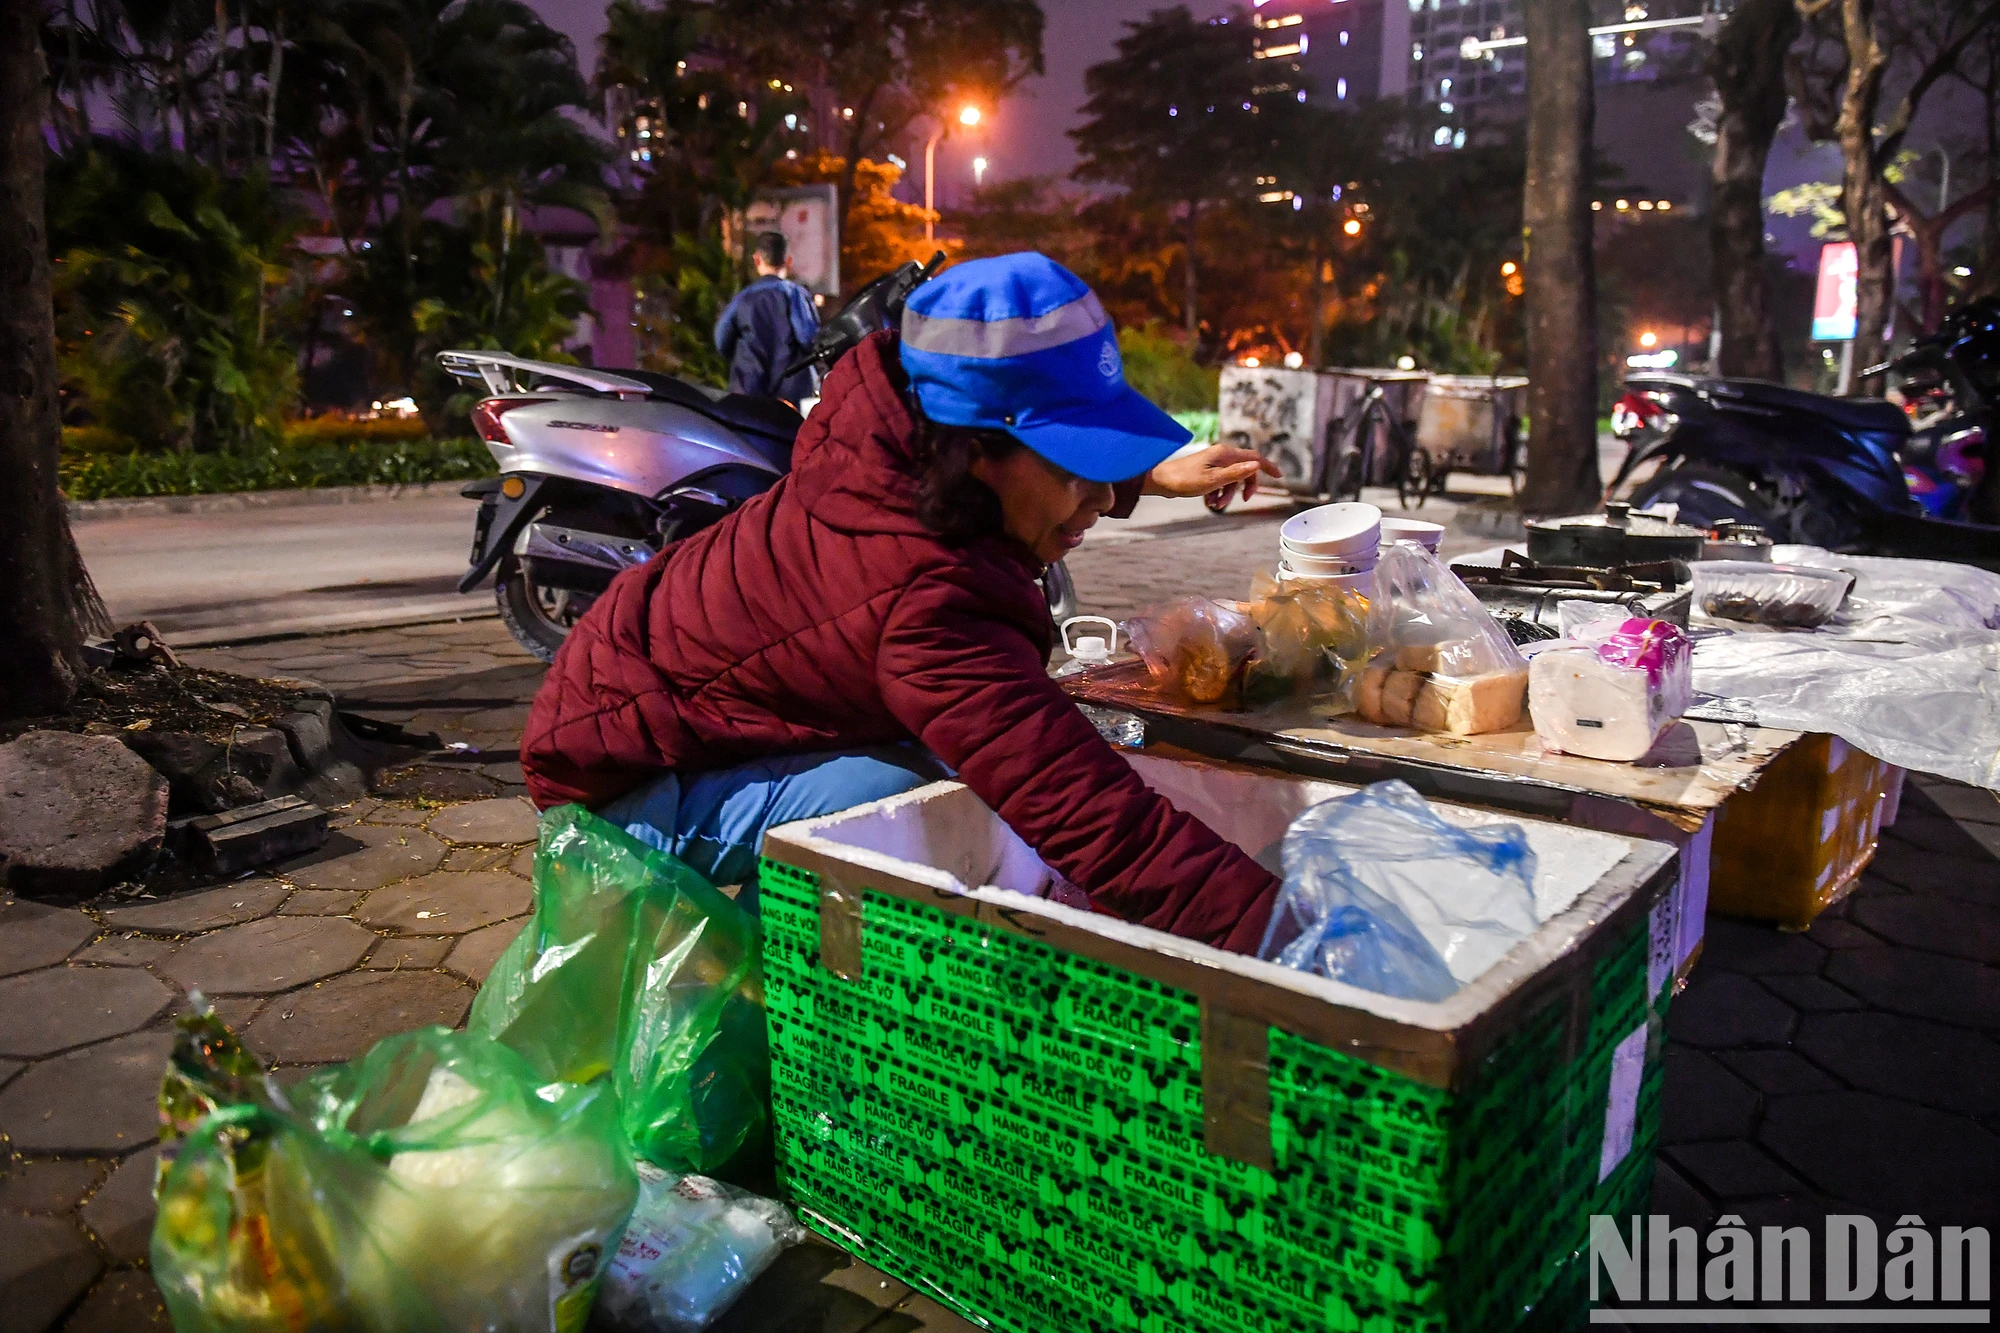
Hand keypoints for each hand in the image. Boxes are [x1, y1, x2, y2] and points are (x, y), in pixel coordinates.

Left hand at [1144, 445, 1280, 500]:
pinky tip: (1209, 502)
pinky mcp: (1206, 472)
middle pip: (1244, 470)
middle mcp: (1221, 455)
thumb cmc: (1184, 480)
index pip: (1254, 456)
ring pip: (1231, 480)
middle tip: (1242, 501)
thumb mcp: (1213, 480)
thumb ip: (1236, 473)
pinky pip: (1220, 483)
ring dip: (1228, 494)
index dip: (1268, 466)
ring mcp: (1213, 463)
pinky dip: (1218, 493)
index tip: (1279, 477)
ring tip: (1215, 504)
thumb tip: (1255, 465)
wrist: (1161, 481)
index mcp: (1225, 454)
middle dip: (1244, 487)